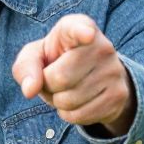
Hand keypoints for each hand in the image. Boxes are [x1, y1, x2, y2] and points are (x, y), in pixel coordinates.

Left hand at [11, 15, 135, 135]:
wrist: (92, 75)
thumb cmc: (56, 61)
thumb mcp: (35, 56)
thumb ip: (25, 67)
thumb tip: (30, 90)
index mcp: (78, 27)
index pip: (80, 28)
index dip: (82, 32)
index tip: (87, 35)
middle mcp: (102, 46)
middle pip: (60, 78)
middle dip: (48, 86)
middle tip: (54, 80)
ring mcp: (113, 71)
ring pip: (68, 101)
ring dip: (58, 102)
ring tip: (66, 89)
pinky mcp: (118, 95)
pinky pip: (79, 115)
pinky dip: (69, 114)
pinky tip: (76, 102)